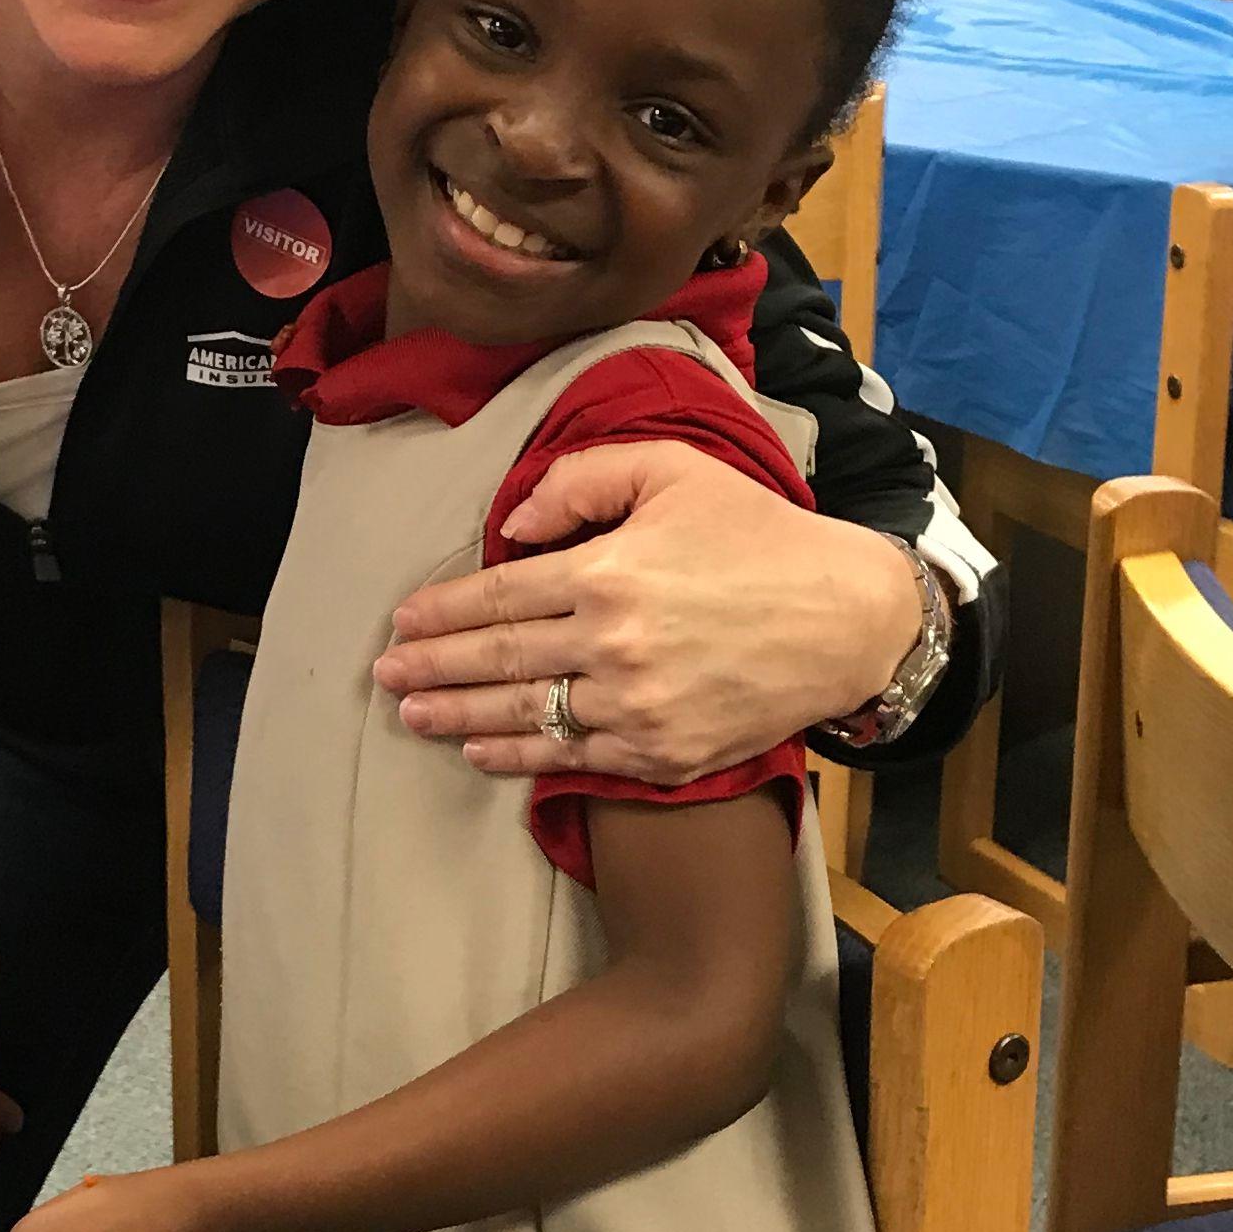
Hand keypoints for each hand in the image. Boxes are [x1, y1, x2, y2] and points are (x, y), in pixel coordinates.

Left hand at [372, 441, 914, 783]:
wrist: (848, 620)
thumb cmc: (760, 538)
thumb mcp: (675, 473)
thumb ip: (582, 480)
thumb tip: (513, 526)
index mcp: (608, 571)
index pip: (499, 596)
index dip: (442, 611)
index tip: (402, 623)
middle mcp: (612, 645)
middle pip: (497, 659)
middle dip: (430, 668)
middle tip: (385, 675)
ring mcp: (636, 707)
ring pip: (524, 715)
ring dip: (458, 717)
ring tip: (413, 716)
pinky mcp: (662, 753)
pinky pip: (571, 758)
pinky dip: (518, 756)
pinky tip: (482, 750)